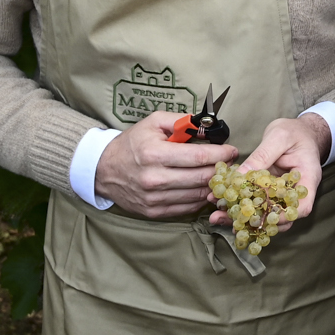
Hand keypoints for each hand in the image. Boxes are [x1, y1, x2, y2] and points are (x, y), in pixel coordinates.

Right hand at [93, 111, 238, 218]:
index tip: (232, 150)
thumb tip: (208, 126)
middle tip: (231, 163)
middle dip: (222, 170)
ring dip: (215, 186)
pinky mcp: (154, 212)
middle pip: (202, 178)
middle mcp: (154, 178)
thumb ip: (182, 121)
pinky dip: (200, 198)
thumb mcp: (153, 123)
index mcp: (155, 154)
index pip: (199, 157)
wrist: (103, 170)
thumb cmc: (132, 143)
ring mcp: (154, 199)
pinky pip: (187, 208)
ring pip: (197, 195)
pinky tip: (205, 188)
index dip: (221, 154)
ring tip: (222, 175)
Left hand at [208, 114, 329, 233]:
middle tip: (230, 223)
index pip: (302, 206)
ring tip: (219, 217)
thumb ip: (262, 156)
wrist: (299, 131)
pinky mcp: (270, 192)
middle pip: (281, 216)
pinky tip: (222, 205)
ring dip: (244, 218)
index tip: (262, 217)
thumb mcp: (279, 137)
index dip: (284, 217)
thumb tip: (240, 177)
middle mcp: (295, 191)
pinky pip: (258, 203)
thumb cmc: (294, 131)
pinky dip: (242, 206)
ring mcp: (282, 194)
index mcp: (306, 179)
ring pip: (267, 214)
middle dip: (255, 222)